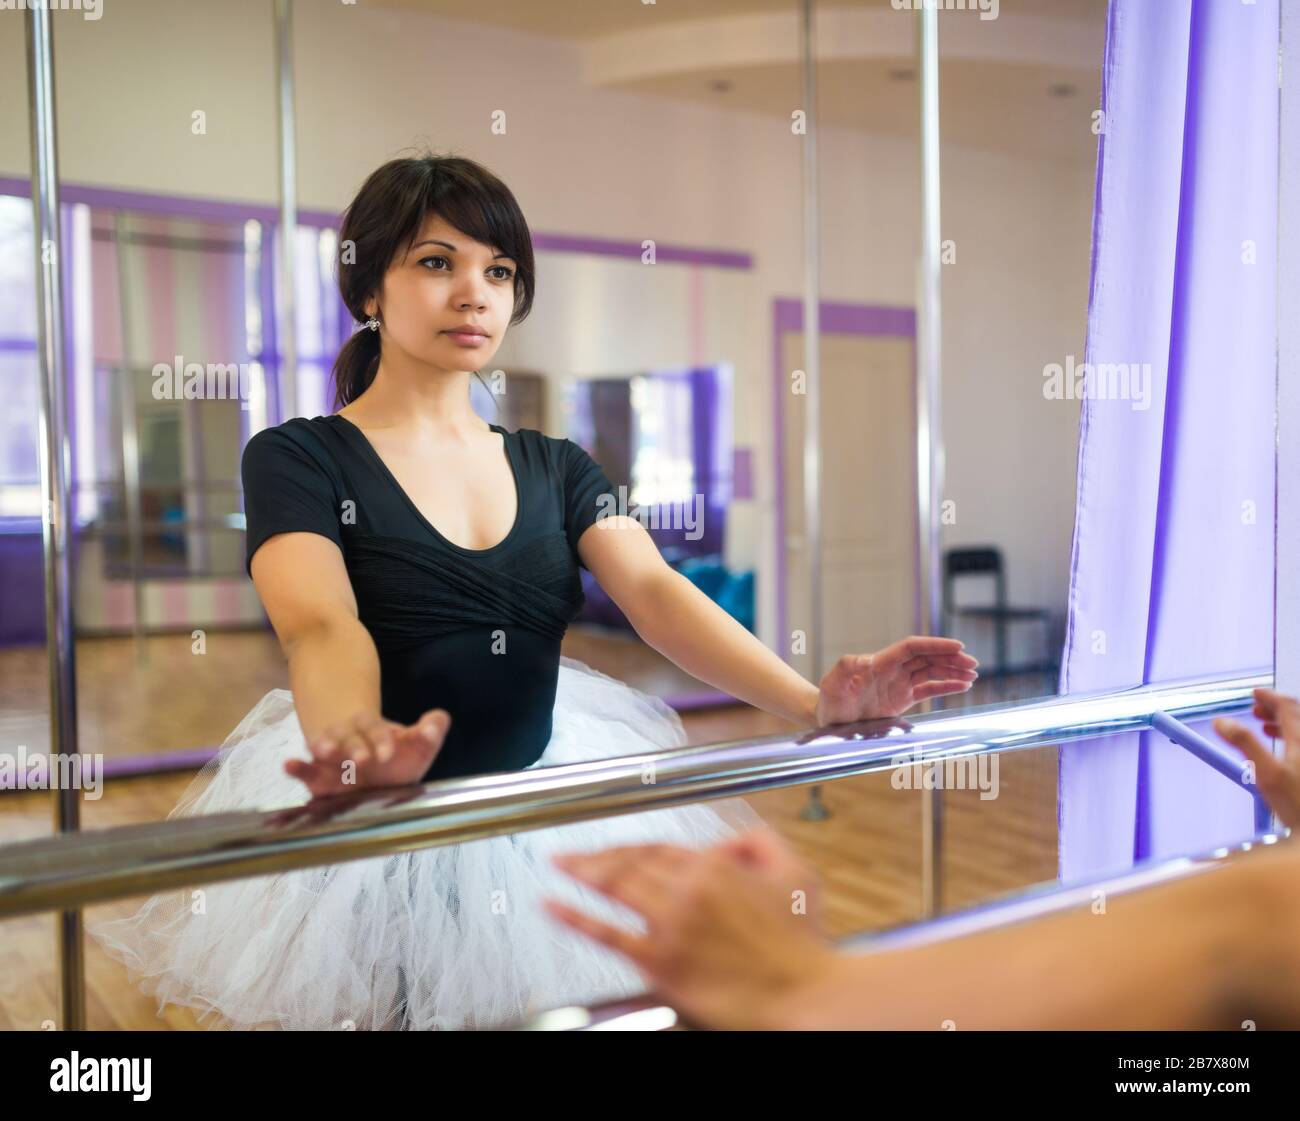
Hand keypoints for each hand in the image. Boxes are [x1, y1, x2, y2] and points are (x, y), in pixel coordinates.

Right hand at [283, 707, 450, 796]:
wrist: (366, 762)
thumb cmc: (396, 755)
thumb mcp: (415, 742)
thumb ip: (430, 731)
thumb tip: (438, 719)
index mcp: (375, 731)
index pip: (378, 731)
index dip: (383, 740)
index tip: (389, 751)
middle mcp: (351, 741)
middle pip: (352, 742)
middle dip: (356, 750)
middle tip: (362, 760)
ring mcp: (333, 758)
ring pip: (326, 751)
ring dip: (324, 750)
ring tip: (320, 749)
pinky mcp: (318, 777)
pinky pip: (306, 771)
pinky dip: (297, 768)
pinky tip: (288, 765)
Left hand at [542, 827, 840, 1029]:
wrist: (805, 994)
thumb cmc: (802, 944)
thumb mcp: (797, 872)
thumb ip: (761, 842)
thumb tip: (728, 842)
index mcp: (715, 867)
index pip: (659, 848)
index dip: (634, 849)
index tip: (618, 852)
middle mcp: (687, 889)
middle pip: (629, 862)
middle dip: (595, 855)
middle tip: (571, 854)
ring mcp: (670, 925)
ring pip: (614, 888)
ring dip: (580, 873)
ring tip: (558, 866)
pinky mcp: (661, 961)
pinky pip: (607, 934)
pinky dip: (575, 917)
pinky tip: (554, 907)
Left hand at [814, 637, 978, 724]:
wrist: (828, 717)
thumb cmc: (829, 699)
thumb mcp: (832, 683)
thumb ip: (845, 669)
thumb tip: (863, 660)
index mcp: (880, 663)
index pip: (912, 648)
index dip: (935, 645)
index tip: (957, 646)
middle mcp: (892, 670)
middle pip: (927, 657)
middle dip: (950, 658)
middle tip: (973, 664)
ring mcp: (899, 683)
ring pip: (931, 672)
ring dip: (952, 671)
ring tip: (973, 676)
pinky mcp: (902, 699)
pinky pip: (928, 689)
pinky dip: (946, 686)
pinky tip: (962, 686)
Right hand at [1213, 688, 1299, 829]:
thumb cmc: (1299, 806)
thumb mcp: (1266, 773)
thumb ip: (1243, 744)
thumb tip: (1221, 721)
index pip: (1286, 706)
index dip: (1269, 696)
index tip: (1254, 693)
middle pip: (1297, 717)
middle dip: (1274, 710)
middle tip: (1255, 709)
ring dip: (1282, 726)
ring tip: (1265, 728)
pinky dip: (1290, 742)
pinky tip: (1281, 755)